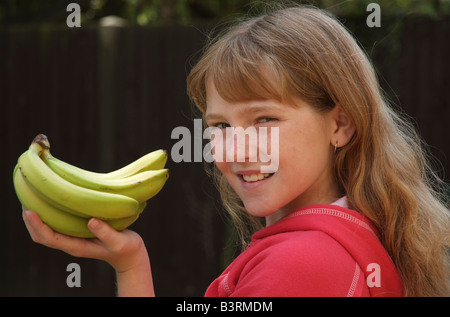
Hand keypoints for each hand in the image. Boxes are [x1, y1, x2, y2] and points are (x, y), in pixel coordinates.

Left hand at [22, 207, 145, 272]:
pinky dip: (48, 214)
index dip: (37, 225)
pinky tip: (50, 201)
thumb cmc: (126, 248)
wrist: (130, 255)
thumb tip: (90, 221)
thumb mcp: (119, 241)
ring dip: (36, 217)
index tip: (30, 210)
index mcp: (77, 246)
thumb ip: (106, 233)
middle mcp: (71, 243)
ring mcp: (73, 238)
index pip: (49, 238)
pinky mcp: (77, 232)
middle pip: (41, 235)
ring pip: (46, 230)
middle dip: (30, 220)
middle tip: (25, 198)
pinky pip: (56, 225)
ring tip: (31, 198)